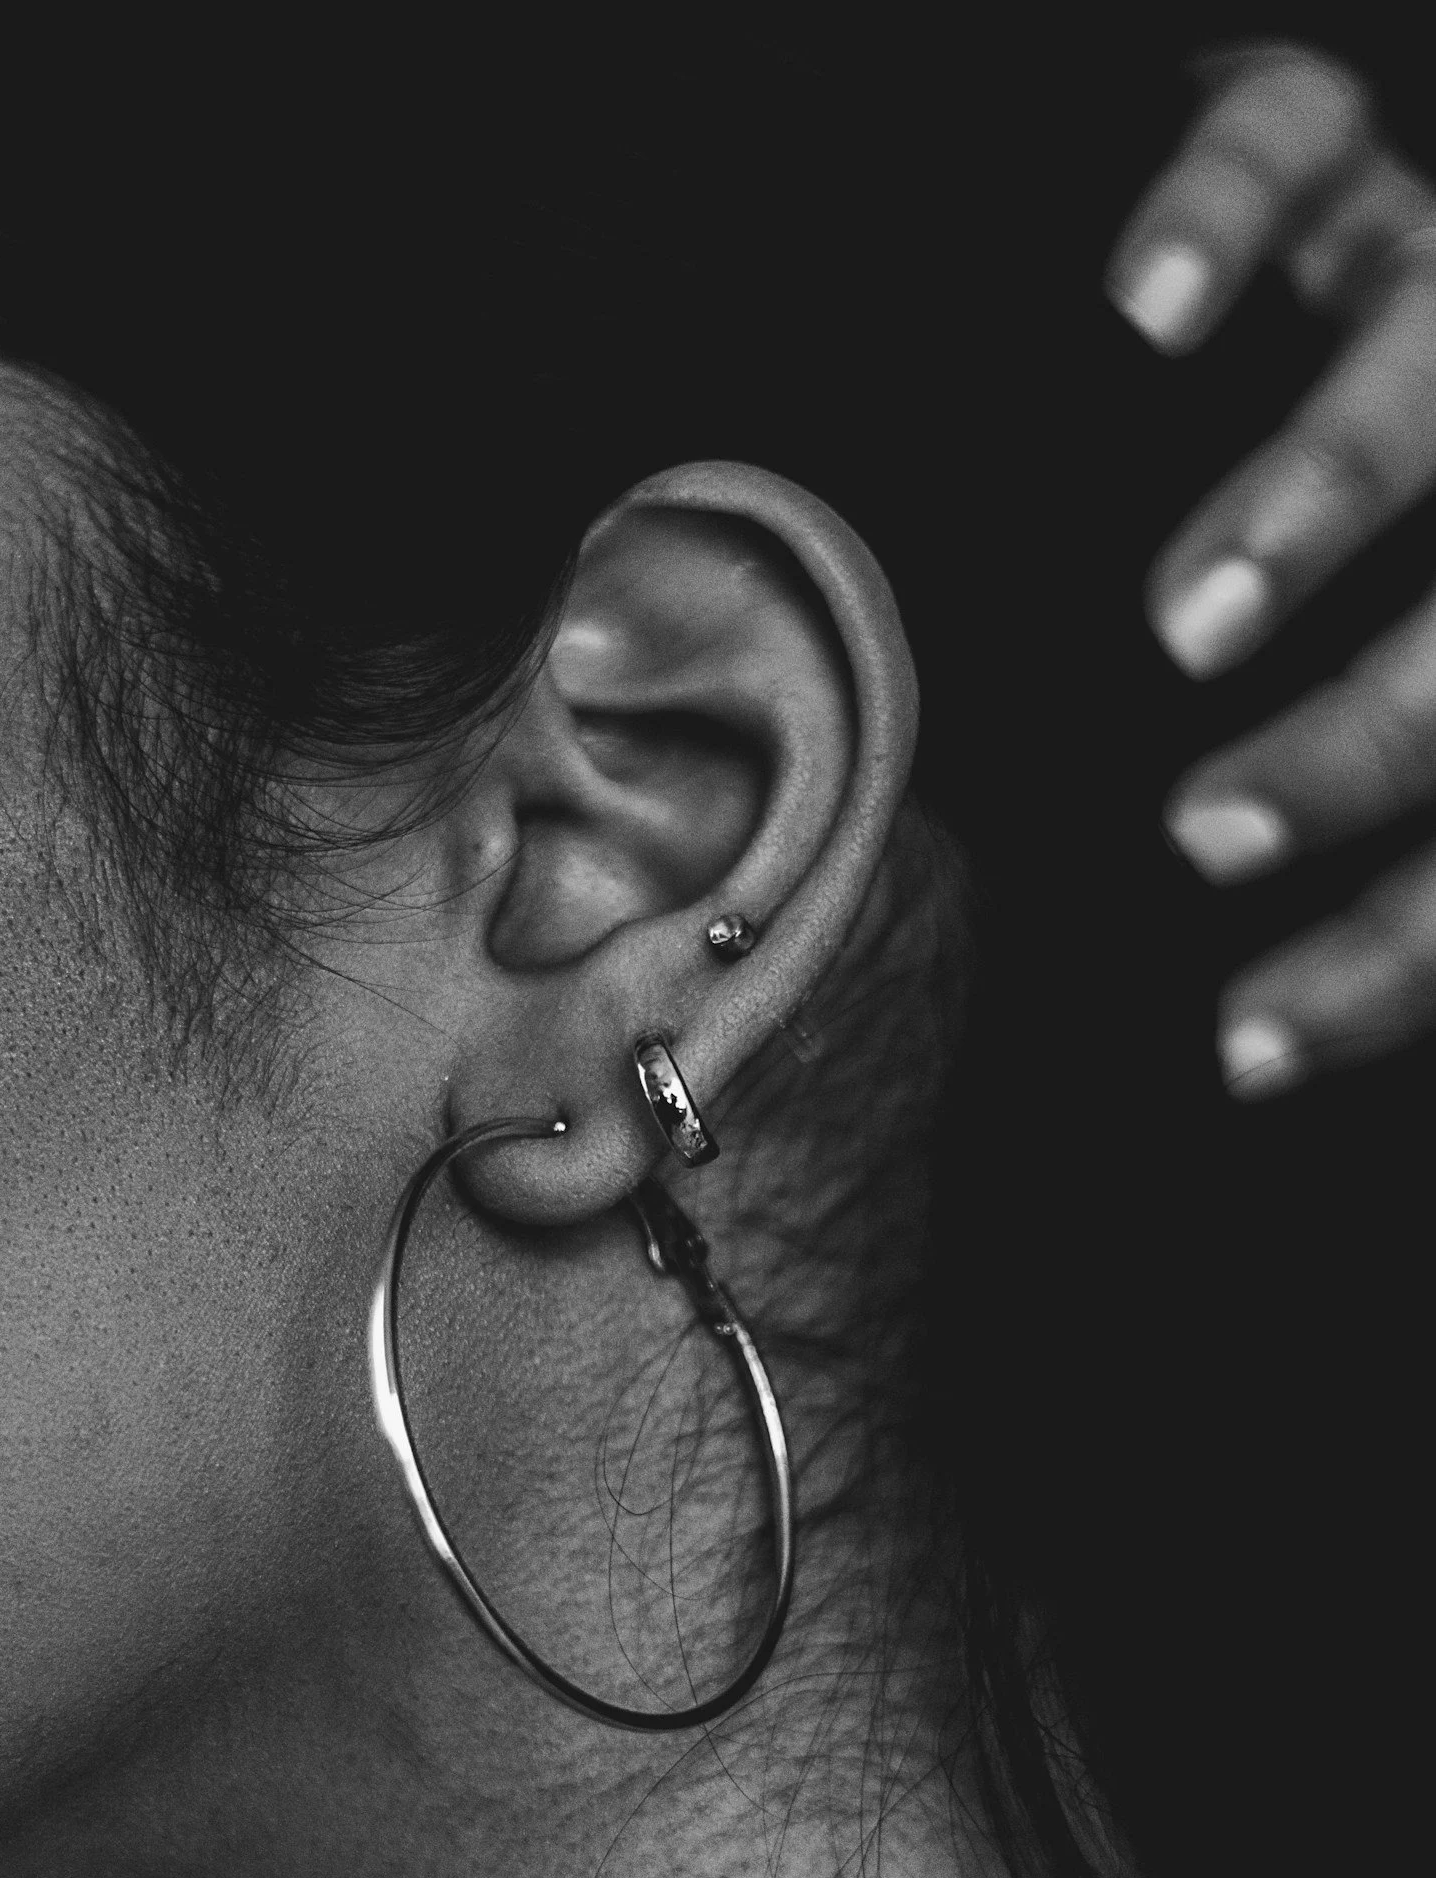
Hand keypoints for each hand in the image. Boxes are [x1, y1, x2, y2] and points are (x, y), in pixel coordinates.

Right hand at [1107, 42, 1435, 1098]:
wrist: (1330, 278)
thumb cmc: (1337, 575)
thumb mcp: (1343, 709)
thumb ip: (1333, 830)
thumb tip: (1217, 1045)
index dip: (1389, 959)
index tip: (1245, 1049)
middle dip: (1359, 748)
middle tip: (1208, 833)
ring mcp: (1434, 281)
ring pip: (1427, 371)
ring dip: (1321, 508)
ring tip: (1192, 625)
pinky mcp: (1346, 156)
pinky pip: (1300, 149)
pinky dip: (1225, 219)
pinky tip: (1150, 312)